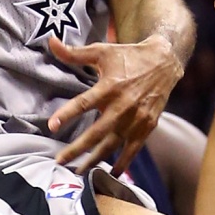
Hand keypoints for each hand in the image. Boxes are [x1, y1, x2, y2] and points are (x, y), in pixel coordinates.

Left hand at [47, 35, 184, 171]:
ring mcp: (136, 118)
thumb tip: (50, 41)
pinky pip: (133, 149)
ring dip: (95, 159)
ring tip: (79, 171)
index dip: (67, 114)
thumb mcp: (102, 51)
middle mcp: (123, 105)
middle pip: (96, 132)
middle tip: (60, 160)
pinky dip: (124, 162)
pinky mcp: (147, 126)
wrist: (164, 62)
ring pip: (112, 144)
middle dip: (77, 148)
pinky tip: (113, 173)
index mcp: (110, 86)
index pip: (84, 103)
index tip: (51, 126)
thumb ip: (74, 53)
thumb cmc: (129, 56)